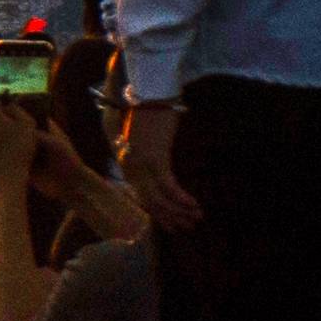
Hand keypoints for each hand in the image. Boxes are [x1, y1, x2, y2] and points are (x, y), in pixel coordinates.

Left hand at [121, 98, 200, 231]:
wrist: (146, 92)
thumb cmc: (143, 108)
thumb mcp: (139, 134)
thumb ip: (141, 151)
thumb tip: (152, 164)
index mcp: (125, 161)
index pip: (141, 195)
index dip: (157, 212)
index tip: (171, 223)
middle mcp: (130, 167)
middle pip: (149, 202)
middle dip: (169, 217)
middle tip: (186, 227)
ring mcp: (141, 165)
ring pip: (159, 199)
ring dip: (179, 212)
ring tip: (195, 219)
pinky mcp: (155, 159)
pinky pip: (169, 187)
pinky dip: (181, 199)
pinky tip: (194, 206)